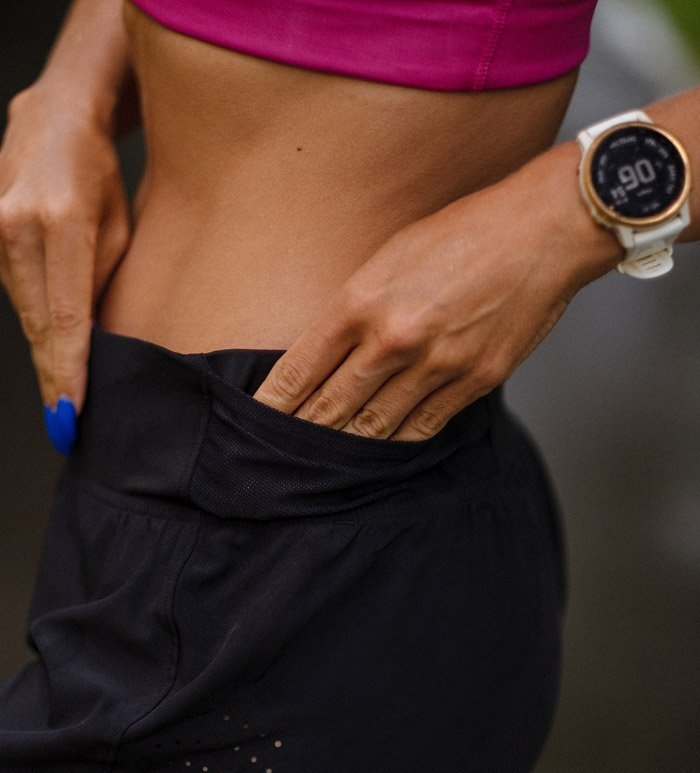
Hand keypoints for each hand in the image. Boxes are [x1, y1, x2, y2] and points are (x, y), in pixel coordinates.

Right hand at [0, 84, 130, 420]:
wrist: (55, 116)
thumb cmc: (101, 173)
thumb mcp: (120, 229)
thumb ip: (99, 285)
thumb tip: (92, 342)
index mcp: (61, 220)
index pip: (65, 315)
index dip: (67, 370)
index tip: (69, 414)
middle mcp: (16, 223)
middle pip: (37, 321)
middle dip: (53, 377)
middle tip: (66, 427)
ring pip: (25, 309)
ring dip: (47, 349)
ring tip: (64, 396)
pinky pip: (15, 290)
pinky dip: (35, 319)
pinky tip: (53, 348)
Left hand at [253, 145, 620, 440]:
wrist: (542, 231)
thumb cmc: (463, 232)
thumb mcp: (389, 254)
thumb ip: (355, 306)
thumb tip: (327, 353)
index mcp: (362, 301)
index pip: (300, 369)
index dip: (273, 404)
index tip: (256, 422)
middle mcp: (394, 339)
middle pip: (331, 408)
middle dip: (301, 435)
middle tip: (278, 456)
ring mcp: (437, 365)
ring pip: (374, 427)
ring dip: (345, 448)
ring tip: (323, 464)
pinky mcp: (474, 381)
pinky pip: (422, 427)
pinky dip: (396, 443)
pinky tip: (379, 451)